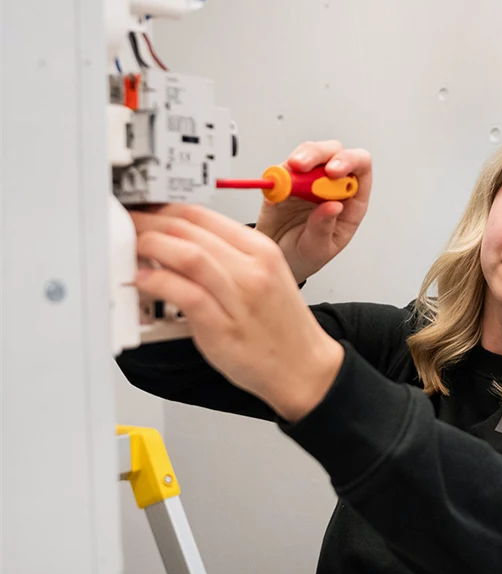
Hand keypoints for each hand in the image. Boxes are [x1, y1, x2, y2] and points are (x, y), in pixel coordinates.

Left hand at [133, 204, 344, 420]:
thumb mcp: (265, 277)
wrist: (303, 366)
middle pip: (189, 229)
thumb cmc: (280, 327)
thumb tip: (180, 242)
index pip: (203, 214)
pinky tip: (143, 281)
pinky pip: (185, 294)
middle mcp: (252, 268)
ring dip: (150, 246)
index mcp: (262, 250)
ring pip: (188, 255)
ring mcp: (239, 297)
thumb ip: (227, 257)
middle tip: (126, 226)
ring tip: (131, 249)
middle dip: (148, 222)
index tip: (143, 211)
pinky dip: (158, 282)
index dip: (163, 207)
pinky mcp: (223, 326)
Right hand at [254, 141, 372, 283]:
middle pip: (334, 152)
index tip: (332, 171)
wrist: (276, 258)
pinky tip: (275, 188)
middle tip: (302, 166)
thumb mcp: (319, 250)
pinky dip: (278, 173)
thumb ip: (324, 228)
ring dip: (299, 158)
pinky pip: (283, 168)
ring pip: (309, 152)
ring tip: (289, 175)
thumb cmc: (305, 254)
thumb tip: (334, 206)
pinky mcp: (285, 180)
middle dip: (319, 154)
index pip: (361, 167)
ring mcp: (309, 179)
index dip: (350, 161)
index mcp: (352, 199)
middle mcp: (332, 184)